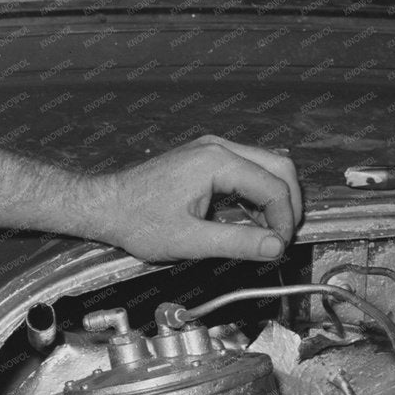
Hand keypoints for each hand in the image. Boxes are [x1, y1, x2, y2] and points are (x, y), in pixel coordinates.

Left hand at [86, 135, 302, 261]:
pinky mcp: (205, 159)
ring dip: (274, 198)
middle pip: (280, 167)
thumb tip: (275, 247)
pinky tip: (249, 220)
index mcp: (215, 162)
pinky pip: (247, 170)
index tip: (280, 245)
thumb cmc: (136, 219)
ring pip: (267, 166)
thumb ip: (237, 243)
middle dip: (289, 204)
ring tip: (266, 232)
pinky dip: (257, 193)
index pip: (274, 186)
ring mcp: (211, 150)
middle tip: (281, 237)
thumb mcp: (190, 240)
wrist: (106, 206)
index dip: (285, 220)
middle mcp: (216, 148)